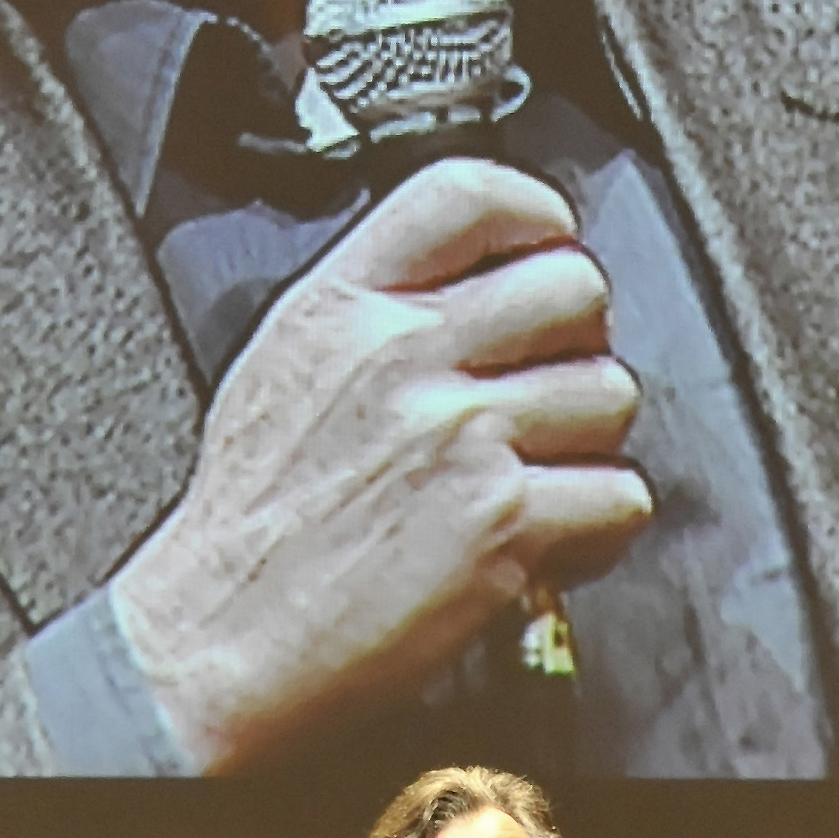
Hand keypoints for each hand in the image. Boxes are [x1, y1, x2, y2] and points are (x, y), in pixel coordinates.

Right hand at [111, 159, 651, 772]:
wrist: (218, 643)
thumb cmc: (248, 530)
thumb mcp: (282, 369)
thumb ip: (370, 310)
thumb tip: (464, 283)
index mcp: (345, 305)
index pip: (470, 194)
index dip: (535, 216)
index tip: (547, 249)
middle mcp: (405, 355)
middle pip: (573, 287)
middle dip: (580, 342)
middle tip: (550, 389)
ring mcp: (460, 433)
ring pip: (611, 393)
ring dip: (591, 445)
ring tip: (538, 480)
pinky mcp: (502, 519)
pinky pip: (620, 495)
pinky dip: (599, 530)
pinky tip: (550, 544)